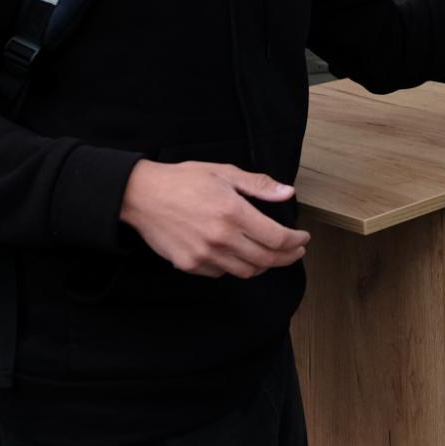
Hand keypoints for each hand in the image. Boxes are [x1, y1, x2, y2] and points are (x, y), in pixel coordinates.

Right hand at [119, 161, 309, 278]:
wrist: (141, 195)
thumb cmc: (183, 180)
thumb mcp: (224, 172)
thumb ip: (259, 186)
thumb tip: (288, 193)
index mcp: (233, 212)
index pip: (277, 238)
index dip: (296, 242)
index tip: (303, 239)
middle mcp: (221, 238)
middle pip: (267, 260)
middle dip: (287, 257)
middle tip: (295, 251)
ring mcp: (204, 255)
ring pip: (247, 271)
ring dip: (264, 265)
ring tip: (270, 254)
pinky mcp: (190, 265)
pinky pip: (222, 273)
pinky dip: (236, 266)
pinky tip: (238, 253)